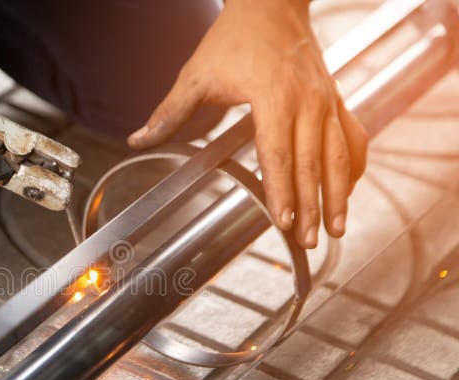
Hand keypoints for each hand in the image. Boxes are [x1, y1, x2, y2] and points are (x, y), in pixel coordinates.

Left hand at [128, 0, 367, 248]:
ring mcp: (327, 100)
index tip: (282, 222)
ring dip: (339, 195)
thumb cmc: (233, 38)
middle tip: (308, 243)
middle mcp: (308, 100)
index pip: (278, 154)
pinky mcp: (336, 98)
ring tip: (336, 229)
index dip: (280, 191)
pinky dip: (354, 166)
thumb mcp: (196, 74)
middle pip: (311, 164)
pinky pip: (353, 137)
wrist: (272, 4)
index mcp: (273, 96)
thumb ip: (169, 112)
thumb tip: (136, 140)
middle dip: (310, 207)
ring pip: (339, 155)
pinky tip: (350, 191)